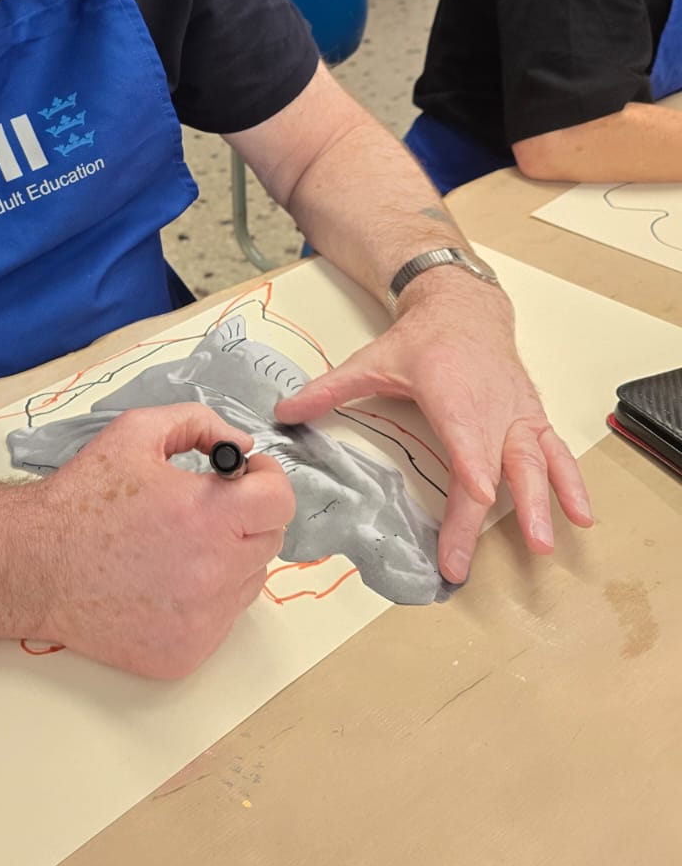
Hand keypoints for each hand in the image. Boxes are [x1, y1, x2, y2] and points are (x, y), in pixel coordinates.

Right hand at [32, 404, 295, 678]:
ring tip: (179, 548)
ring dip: (229, 561)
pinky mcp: (185, 654)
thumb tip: (242, 445)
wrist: (32, 566)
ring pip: (248, 583)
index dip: (266, 483)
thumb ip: (200, 423)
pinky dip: (204, 601)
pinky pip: (220, 622)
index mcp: (208, 515)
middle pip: (269, 542)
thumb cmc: (81, 498)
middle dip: (246, 518)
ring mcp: (202, 621)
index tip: (245, 479)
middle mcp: (214, 573)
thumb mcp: (136, 432)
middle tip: (206, 511)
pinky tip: (164, 582)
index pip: (281, 502)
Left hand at [271, 273, 592, 584]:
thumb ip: (328, 390)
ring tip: (544, 544)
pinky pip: (555, 454)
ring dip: (541, 504)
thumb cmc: (423, 338)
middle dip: (493, 513)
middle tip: (476, 558)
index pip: (465, 436)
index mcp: (451, 392)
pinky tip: (581, 515)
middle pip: (496, 466)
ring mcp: (516, 414)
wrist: (465, 307)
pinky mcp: (532, 419)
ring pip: (534, 462)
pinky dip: (570, 484)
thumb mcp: (372, 359)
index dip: (473, 465)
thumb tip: (284, 412)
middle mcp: (490, 406)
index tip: (478, 493)